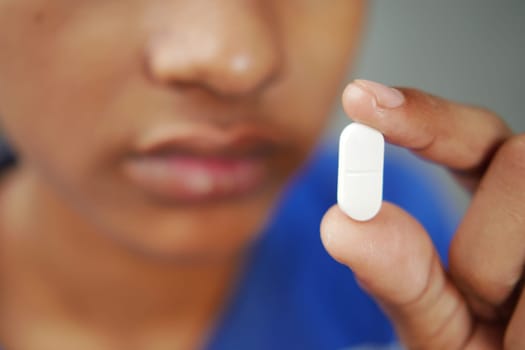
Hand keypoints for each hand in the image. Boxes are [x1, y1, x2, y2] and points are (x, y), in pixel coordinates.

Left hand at [320, 79, 524, 348]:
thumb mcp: (438, 323)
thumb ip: (398, 275)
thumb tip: (339, 222)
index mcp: (501, 198)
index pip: (470, 136)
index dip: (420, 115)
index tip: (359, 100)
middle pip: (519, 159)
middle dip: (485, 250)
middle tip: (485, 307)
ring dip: (511, 292)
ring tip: (516, 333)